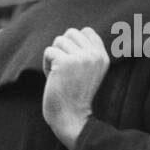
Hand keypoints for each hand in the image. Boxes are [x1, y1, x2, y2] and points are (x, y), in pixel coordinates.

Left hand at [41, 27, 108, 148]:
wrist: (72, 118)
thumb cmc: (74, 97)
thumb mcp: (88, 72)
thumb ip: (85, 53)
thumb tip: (70, 33)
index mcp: (102, 57)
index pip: (86, 31)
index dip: (73, 43)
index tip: (72, 63)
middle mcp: (95, 55)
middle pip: (70, 33)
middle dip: (62, 49)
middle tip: (64, 70)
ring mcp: (81, 58)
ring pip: (58, 41)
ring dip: (54, 57)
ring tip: (59, 75)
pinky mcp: (65, 62)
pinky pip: (49, 51)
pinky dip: (46, 65)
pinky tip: (53, 78)